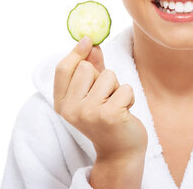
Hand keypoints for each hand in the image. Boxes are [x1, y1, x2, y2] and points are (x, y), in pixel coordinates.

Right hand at [53, 36, 147, 161]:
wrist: (120, 152)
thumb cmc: (107, 118)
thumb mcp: (94, 93)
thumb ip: (91, 69)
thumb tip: (91, 44)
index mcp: (62, 104)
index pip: (63, 69)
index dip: (75, 52)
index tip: (88, 40)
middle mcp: (71, 109)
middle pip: (87, 68)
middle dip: (102, 76)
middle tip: (106, 97)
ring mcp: (89, 113)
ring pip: (108, 76)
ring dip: (117, 88)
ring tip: (116, 105)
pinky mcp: (109, 115)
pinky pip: (125, 88)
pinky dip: (129, 97)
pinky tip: (125, 113)